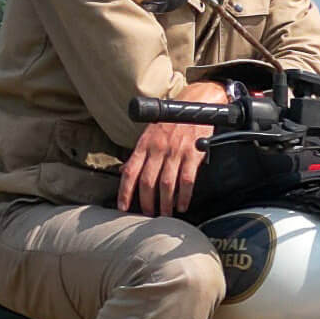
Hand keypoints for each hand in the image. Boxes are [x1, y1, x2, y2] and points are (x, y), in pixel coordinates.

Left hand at [117, 81, 227, 215]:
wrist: (197, 103)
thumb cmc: (171, 120)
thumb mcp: (150, 133)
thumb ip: (139, 154)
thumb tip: (126, 171)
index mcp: (144, 144)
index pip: (130, 171)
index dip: (125, 192)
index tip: (122, 207)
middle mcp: (158, 148)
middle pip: (147, 182)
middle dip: (146, 203)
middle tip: (147, 215)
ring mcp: (176, 151)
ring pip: (166, 184)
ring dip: (164, 204)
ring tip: (164, 215)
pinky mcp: (193, 154)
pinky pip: (187, 180)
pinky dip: (184, 196)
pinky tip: (182, 205)